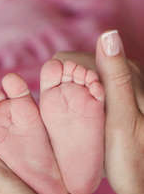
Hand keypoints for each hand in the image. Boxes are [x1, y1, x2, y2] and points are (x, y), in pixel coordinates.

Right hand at [54, 31, 143, 193]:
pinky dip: (77, 102)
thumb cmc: (136, 159)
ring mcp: (117, 85)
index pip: (72, 60)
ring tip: (72, 122)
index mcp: (123, 73)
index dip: (59, 78)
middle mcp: (121, 73)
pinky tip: (80, 122)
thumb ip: (115, 76)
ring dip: (69, 95)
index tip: (57, 105)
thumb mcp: (123, 119)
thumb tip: (108, 33)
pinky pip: (86, 91)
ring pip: (78, 79)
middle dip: (63, 86)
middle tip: (66, 118)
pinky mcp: (113, 97)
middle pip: (74, 68)